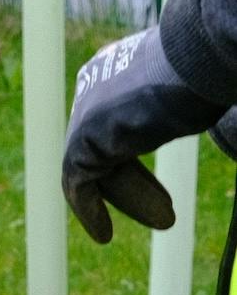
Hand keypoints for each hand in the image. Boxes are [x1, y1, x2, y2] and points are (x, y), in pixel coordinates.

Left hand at [62, 26, 223, 242]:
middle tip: (167, 214)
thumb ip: (186, 102)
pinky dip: (89, 209)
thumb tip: (217, 102)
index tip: (162, 188)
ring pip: (97, 166)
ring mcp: (85, 110)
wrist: (193, 60)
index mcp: (120, 66)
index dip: (140, 156)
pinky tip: (103, 234)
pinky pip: (77, 182)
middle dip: (136, 183)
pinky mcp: (80, 138)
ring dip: (127, 199)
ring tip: (165, 223)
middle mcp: (96, 84)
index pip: (120, 120)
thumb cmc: (207, 68)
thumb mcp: (195, 87)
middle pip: (109, 145)